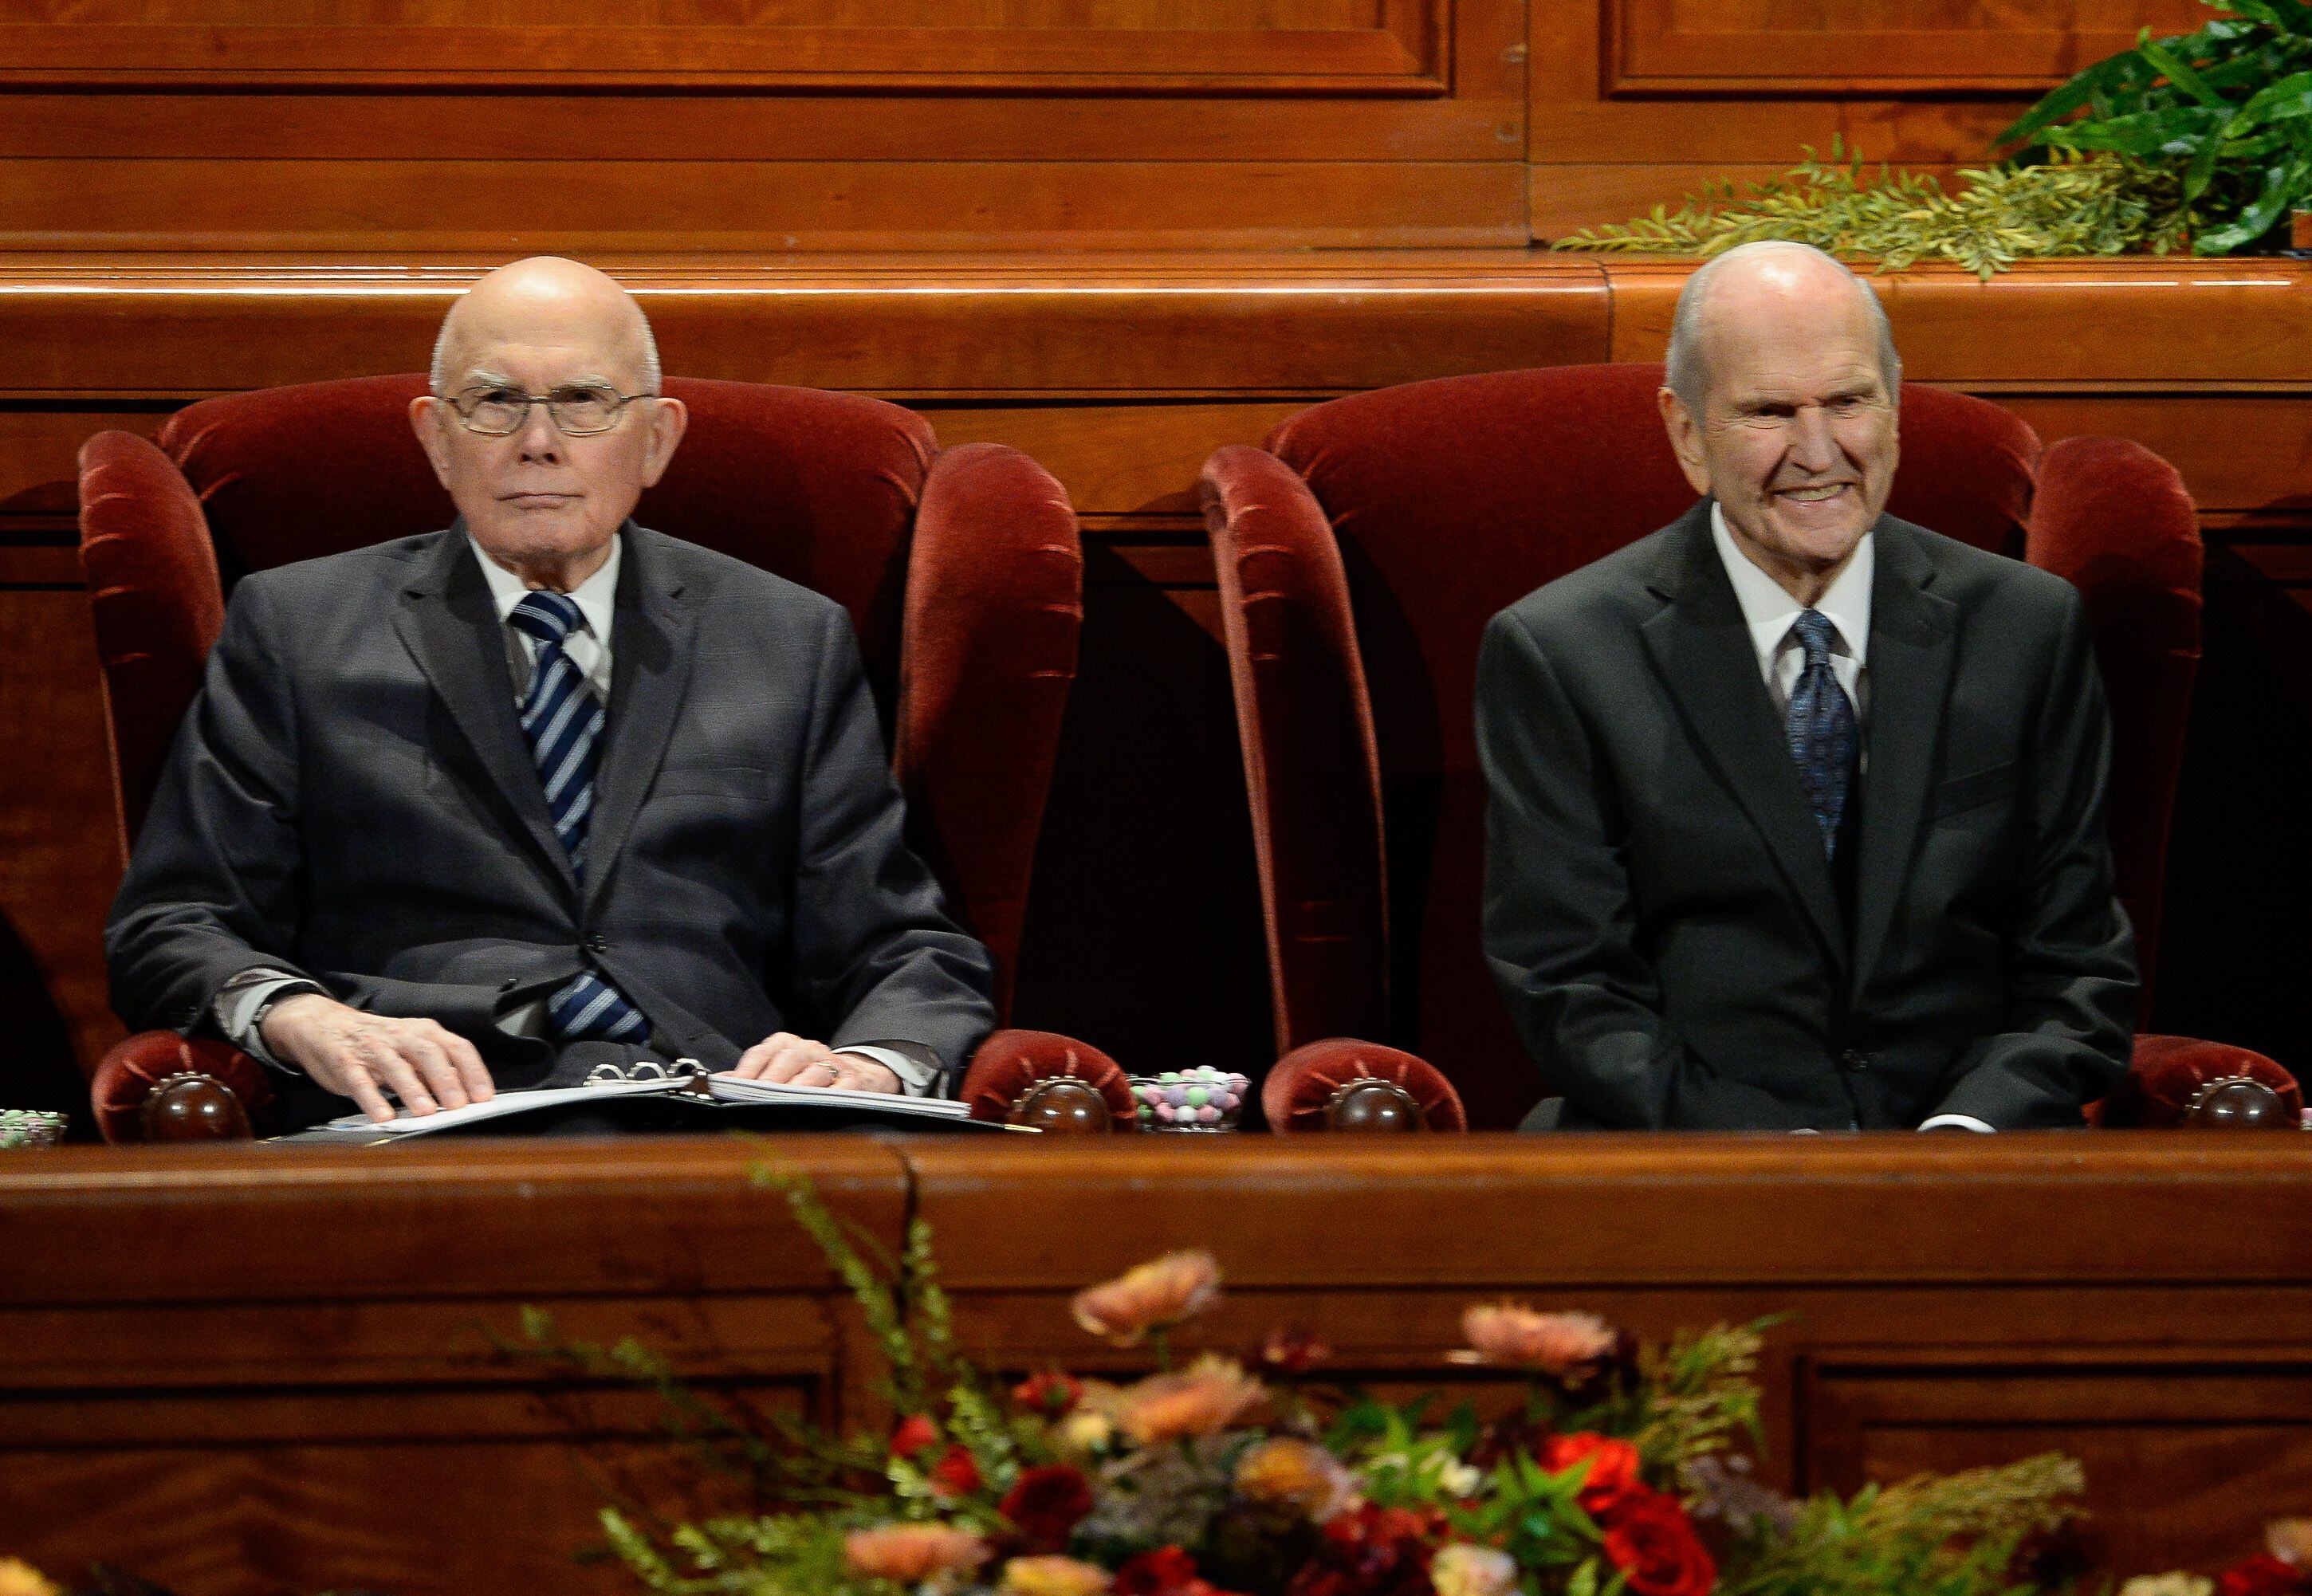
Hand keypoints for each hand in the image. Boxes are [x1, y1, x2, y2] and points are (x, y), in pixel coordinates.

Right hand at [260, 993, 495, 1122]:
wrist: (323, 1024)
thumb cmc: (378, 1043)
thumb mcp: (410, 1050)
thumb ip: (434, 1070)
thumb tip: (465, 1095)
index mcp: (424, 1032)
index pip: (457, 1048)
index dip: (473, 1072)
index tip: (485, 1097)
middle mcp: (402, 1036)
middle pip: (430, 1054)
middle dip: (447, 1080)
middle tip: (459, 1106)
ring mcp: (373, 1048)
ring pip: (396, 1066)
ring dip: (412, 1089)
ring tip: (425, 1112)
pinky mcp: (345, 1061)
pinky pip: (360, 1080)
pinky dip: (372, 1099)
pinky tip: (383, 1117)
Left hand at [727, 1032, 901, 1093]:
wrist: (851, 1076)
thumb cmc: (803, 1078)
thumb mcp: (775, 1071)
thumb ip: (749, 1078)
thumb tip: (719, 1084)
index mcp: (784, 1044)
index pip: (762, 1053)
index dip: (748, 1071)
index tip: (735, 1088)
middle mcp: (808, 1048)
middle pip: (788, 1060)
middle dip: (771, 1081)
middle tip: (757, 1099)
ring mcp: (832, 1063)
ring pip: (815, 1072)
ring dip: (800, 1089)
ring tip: (784, 1106)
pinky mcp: (853, 1080)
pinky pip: (842, 1088)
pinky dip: (831, 1097)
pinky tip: (819, 1109)